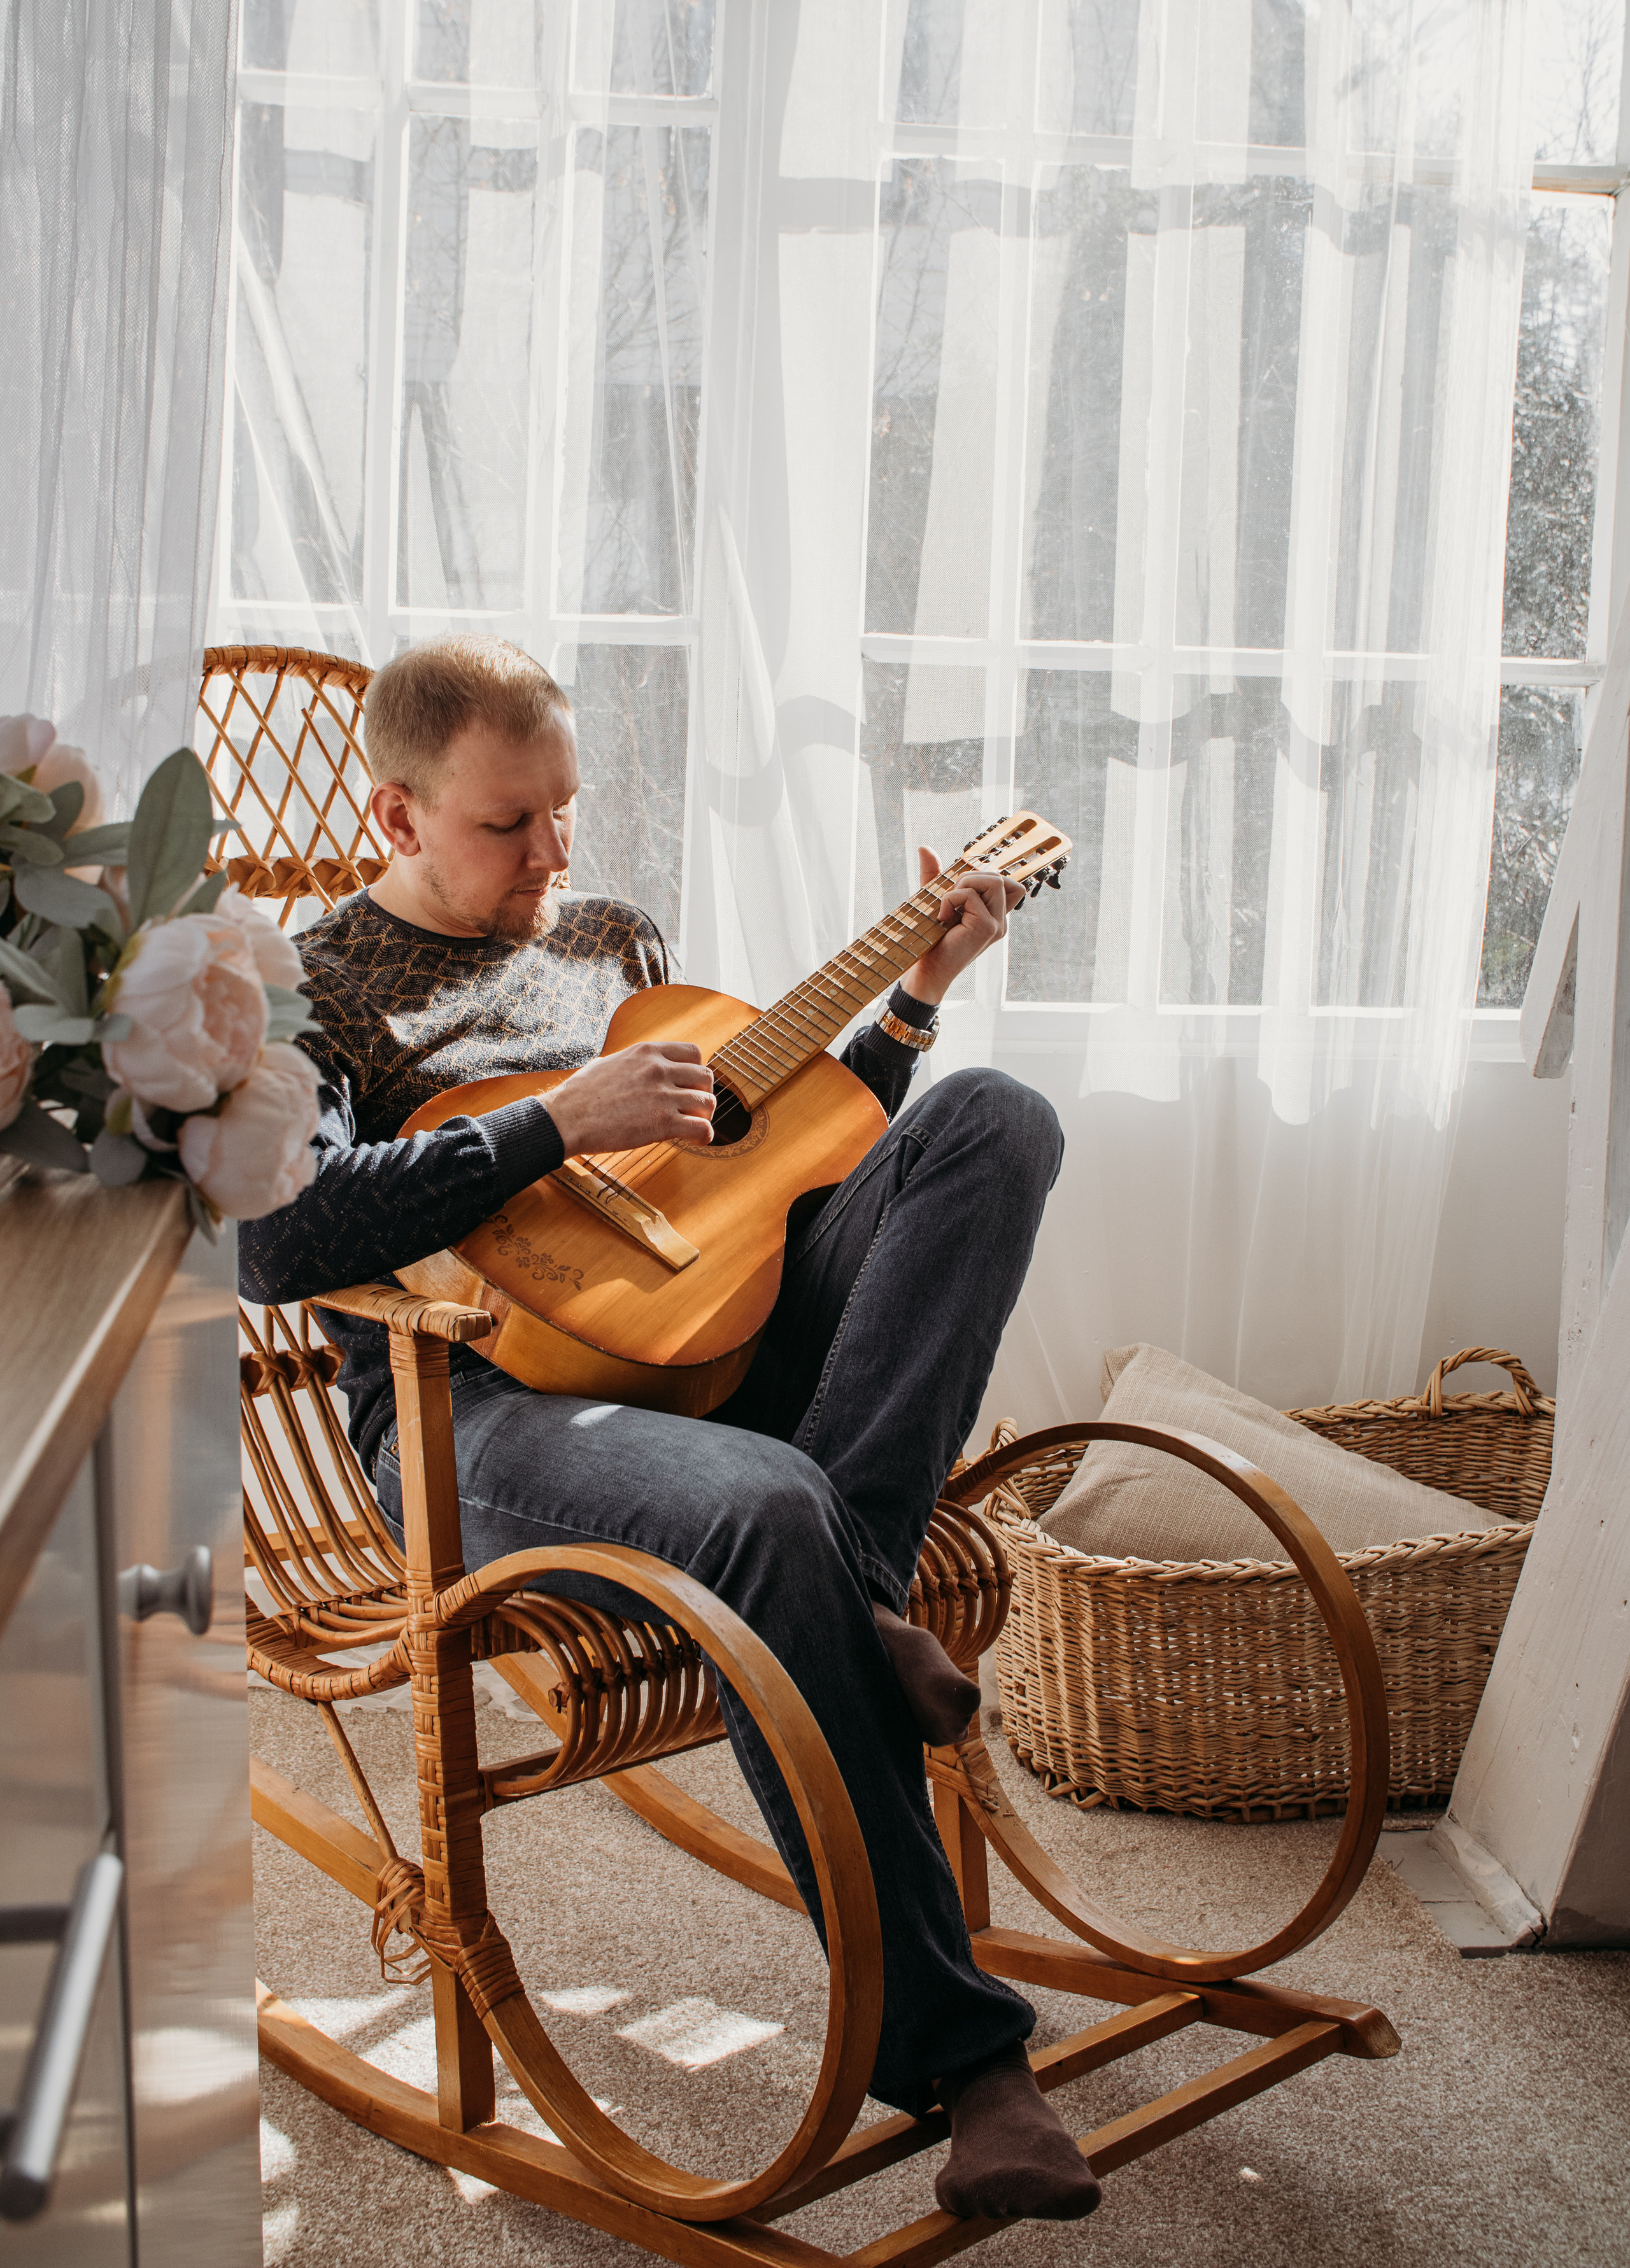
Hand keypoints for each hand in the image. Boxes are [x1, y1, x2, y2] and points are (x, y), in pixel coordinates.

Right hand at [545, 1042, 714, 1156]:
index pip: (694, 1052)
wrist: (566, 1118)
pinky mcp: (662, 1123)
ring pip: (708, 1102)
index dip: (696, 1070)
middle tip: (694, 1108)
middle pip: (706, 1077)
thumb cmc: (580, 1094)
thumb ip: (632, 1063)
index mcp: (647, 1052)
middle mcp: (659, 1069)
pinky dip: (705, 1136)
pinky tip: (695, 1141)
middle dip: (703, 1093)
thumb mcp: (609, 1062)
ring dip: (704, 1116)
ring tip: (693, 1125)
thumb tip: (638, 1067)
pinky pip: (702, 1128)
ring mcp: (662, 1095)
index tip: (689, 1084)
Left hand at [901, 846, 1024, 1006]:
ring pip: (993, 880)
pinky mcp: (986, 927)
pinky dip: (951, 897)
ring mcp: (997, 925)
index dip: (991, 876)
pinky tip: (942, 916)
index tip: (963, 886)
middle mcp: (1000, 921)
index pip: (1012, 886)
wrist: (925, 972)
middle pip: (1000, 877)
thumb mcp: (935, 901)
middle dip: (971, 877)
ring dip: (964, 884)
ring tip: (948, 905)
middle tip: (950, 898)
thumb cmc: (930, 940)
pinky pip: (971, 894)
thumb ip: (934, 875)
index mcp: (995, 916)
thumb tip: (925, 847)